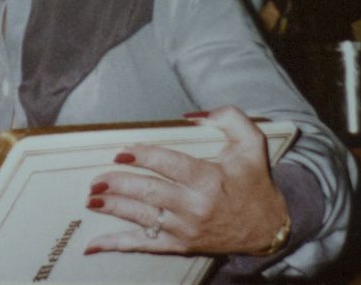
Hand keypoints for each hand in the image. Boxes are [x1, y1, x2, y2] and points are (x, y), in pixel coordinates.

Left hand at [83, 106, 288, 256]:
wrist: (269, 228)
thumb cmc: (254, 182)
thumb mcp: (251, 143)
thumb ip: (228, 118)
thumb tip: (192, 115)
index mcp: (209, 179)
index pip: (170, 165)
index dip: (144, 157)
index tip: (122, 151)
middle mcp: (195, 206)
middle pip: (150, 193)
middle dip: (120, 185)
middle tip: (97, 178)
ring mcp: (185, 228)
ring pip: (142, 217)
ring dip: (113, 207)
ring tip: (91, 199)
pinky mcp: (179, 245)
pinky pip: (144, 244)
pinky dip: (117, 244)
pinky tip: (94, 243)